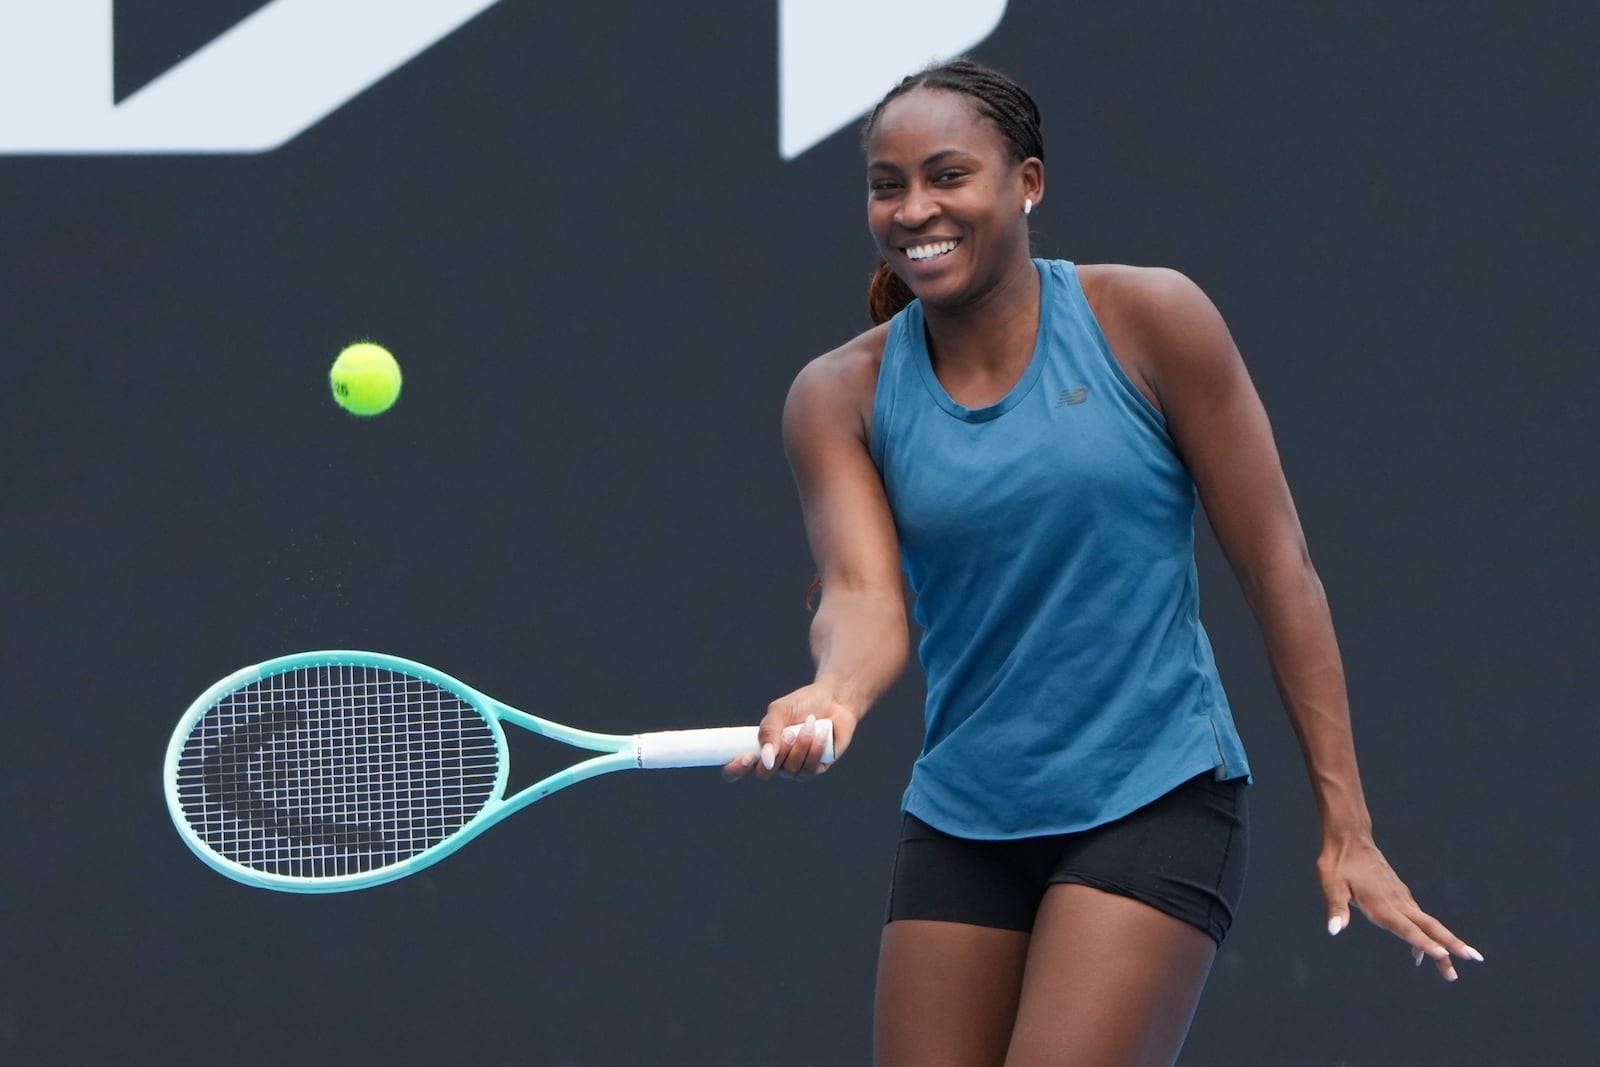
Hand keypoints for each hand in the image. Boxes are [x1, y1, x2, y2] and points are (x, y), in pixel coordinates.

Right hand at [721, 683, 858, 781]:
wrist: (834, 699)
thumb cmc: (803, 704)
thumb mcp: (779, 711)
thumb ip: (768, 731)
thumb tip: (765, 759)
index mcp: (760, 748)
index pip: (737, 769)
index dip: (736, 769)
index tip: (746, 756)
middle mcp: (775, 763)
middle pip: (764, 774)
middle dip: (776, 754)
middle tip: (788, 733)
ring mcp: (795, 768)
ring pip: (789, 771)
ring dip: (799, 746)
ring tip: (809, 723)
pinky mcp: (816, 769)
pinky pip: (809, 769)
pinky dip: (814, 749)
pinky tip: (821, 733)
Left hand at [1319, 834, 1482, 980]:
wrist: (1349, 837)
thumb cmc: (1337, 862)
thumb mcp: (1330, 884)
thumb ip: (1336, 908)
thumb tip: (1334, 930)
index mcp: (1381, 903)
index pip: (1406, 928)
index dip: (1424, 943)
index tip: (1443, 955)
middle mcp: (1397, 901)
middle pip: (1429, 927)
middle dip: (1452, 945)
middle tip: (1475, 959)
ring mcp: (1401, 897)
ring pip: (1427, 923)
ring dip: (1444, 943)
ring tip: (1453, 969)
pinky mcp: (1399, 894)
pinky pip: (1417, 918)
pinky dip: (1425, 935)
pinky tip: (1419, 950)